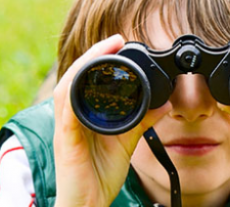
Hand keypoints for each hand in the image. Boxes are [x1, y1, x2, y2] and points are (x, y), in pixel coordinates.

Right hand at [51, 34, 171, 205]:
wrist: (87, 205)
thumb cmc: (98, 176)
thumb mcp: (126, 142)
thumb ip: (141, 121)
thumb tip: (164, 103)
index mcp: (82, 116)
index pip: (86, 79)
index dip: (99, 57)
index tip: (120, 42)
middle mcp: (70, 118)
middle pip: (75, 76)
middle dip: (93, 54)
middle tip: (116, 39)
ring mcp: (65, 130)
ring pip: (67, 88)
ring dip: (84, 66)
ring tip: (105, 50)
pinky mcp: (66, 143)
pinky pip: (67, 114)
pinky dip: (75, 96)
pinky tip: (85, 82)